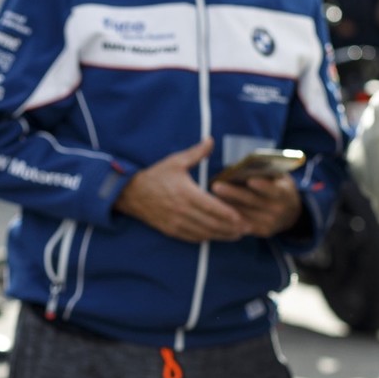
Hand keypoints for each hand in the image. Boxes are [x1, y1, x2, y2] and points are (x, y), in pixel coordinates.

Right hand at [116, 139, 247, 243]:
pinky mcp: (171, 230)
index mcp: (185, 193)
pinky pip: (193, 238)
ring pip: (204, 233)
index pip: (212, 207)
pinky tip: (217, 236)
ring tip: (237, 235)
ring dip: (222, 236)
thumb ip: (196, 153)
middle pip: (211, 224)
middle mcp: (182, 211)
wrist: (131, 193)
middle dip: (231, 228)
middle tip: (247, 229)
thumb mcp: (175, 161)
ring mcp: (176, 223)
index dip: (228, 214)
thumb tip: (211, 139)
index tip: (242, 217)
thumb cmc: (155, 175)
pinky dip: (207, 238)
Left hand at [212, 171, 303, 237]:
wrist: (290, 213)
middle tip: (216, 186)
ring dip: (226, 206)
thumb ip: (265, 172)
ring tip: (210, 197)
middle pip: (254, 202)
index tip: (249, 180)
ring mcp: (271, 223)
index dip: (263, 186)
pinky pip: (243, 224)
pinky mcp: (263, 232)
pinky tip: (216, 209)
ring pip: (245, 214)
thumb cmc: (278, 187)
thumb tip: (240, 168)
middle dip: (233, 194)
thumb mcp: (279, 178)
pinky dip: (229, 216)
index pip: (274, 190)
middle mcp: (280, 210)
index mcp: (285, 193)